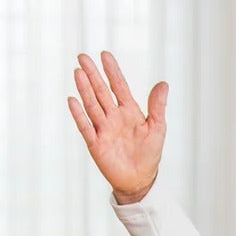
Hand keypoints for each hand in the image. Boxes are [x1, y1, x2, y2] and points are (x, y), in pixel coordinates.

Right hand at [69, 52, 167, 202]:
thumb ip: (157, 106)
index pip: (119, 86)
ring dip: (85, 89)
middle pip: (101, 92)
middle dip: (92, 74)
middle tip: (82, 57)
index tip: (105, 55)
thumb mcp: (157, 128)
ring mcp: (103, 129)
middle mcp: (113, 117)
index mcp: (129, 111)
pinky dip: (79, 114)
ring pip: (92, 105)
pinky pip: (86, 127)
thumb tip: (163, 83)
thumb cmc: (149, 154)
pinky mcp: (96, 144)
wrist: (140, 180)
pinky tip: (73, 100)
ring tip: (78, 72)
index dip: (112, 71)